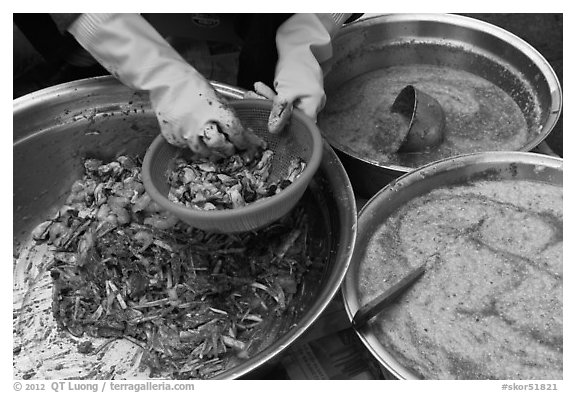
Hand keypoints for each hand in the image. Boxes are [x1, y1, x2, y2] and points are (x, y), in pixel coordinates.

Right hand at [68, 13, 263, 157]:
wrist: (167, 80)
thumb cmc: (196, 87)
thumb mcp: (217, 98)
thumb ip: (227, 117)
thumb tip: (242, 133)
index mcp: (217, 110)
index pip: (236, 133)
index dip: (243, 141)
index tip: (246, 145)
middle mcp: (201, 124)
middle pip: (220, 146)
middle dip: (228, 149)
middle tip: (231, 149)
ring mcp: (185, 132)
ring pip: (203, 151)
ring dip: (211, 151)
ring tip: (213, 147)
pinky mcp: (173, 136)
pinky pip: (186, 147)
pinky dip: (192, 144)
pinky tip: (195, 137)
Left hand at [261, 14, 337, 133]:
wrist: (298, 46)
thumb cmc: (295, 67)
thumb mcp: (286, 92)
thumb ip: (280, 111)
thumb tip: (274, 130)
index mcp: (313, 105)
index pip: (301, 126)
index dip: (286, 129)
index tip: (269, 128)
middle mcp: (313, 104)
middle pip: (291, 116)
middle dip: (270, 110)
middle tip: (254, 102)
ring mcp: (306, 98)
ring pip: (285, 107)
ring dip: (267, 100)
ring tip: (253, 92)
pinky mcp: (298, 93)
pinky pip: (285, 99)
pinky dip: (272, 95)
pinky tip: (259, 88)